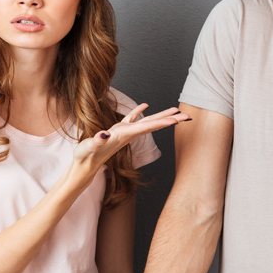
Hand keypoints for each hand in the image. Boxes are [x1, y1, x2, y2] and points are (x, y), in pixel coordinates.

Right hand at [73, 104, 189, 167]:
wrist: (83, 167)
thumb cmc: (85, 157)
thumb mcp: (89, 148)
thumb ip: (97, 141)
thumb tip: (104, 134)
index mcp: (124, 135)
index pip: (147, 127)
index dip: (162, 122)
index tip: (177, 119)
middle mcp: (128, 134)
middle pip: (154, 125)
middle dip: (171, 120)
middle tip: (188, 116)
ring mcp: (124, 133)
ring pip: (147, 121)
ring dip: (162, 115)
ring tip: (175, 110)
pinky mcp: (117, 131)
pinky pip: (132, 118)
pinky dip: (139, 111)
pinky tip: (144, 105)